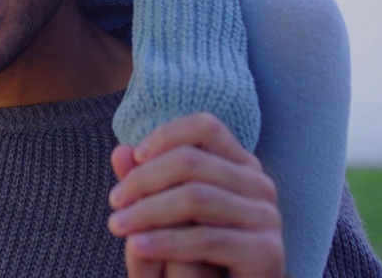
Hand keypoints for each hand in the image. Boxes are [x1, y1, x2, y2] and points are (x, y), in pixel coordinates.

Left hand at [108, 113, 284, 277]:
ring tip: (117, 225)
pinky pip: (207, 239)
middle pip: (193, 161)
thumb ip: (148, 183)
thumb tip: (119, 150)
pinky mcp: (266, 252)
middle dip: (145, 178)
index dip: (166, 136)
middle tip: (115, 200)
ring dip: (148, 210)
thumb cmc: (198, 255)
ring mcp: (266, 217)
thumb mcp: (169, 214)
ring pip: (196, 198)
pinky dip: (166, 242)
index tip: (134, 158)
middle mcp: (259, 185)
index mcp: (241, 166)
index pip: (204, 127)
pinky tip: (138, 246)